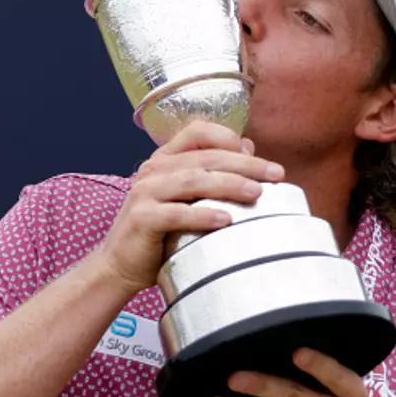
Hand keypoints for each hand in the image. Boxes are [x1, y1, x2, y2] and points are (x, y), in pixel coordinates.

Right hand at [91, 120, 284, 291]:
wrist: (120, 264)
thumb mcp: (185, 200)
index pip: (198, 132)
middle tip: (275, 174)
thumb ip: (210, 174)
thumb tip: (247, 149)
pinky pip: (176, 213)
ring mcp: (144, 193)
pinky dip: (203, 215)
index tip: (258, 156)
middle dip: (244, 164)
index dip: (229, 138)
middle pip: (204, 157)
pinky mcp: (142, 218)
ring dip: (229, 184)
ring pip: (192, 180)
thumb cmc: (159, 232)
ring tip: (257, 193)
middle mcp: (152, 170)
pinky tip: (225, 221)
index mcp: (164, 160)